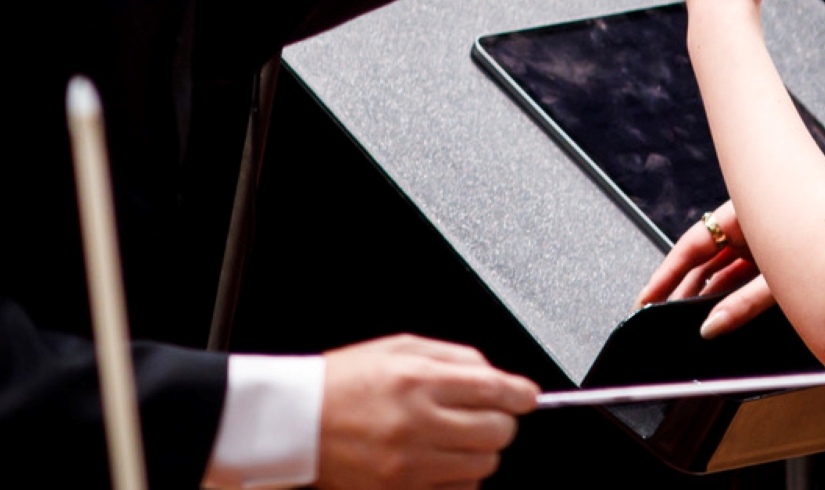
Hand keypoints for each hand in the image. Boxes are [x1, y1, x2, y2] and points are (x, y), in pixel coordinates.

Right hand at [318, 335, 538, 488]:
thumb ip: (455, 357)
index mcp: (418, 380)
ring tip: (457, 436)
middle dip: (501, 421)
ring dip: (481, 450)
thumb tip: (496, 375)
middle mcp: (417, 423)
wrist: (297, 421)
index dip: (521, 393)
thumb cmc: (345, 381)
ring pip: (484, 465)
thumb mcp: (400, 347)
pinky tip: (442, 458)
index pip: (494, 390)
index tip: (527, 396)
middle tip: (486, 413)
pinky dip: (461, 476)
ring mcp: (410, 464)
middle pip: (497, 432)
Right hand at [634, 201, 777, 339]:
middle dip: (682, 289)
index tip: (645, 298)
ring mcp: (762, 240)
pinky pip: (743, 274)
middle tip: (662, 317)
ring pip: (723, 269)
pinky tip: (718, 314)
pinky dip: (730, 293)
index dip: (665, 275)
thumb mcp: (779, 281)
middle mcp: (749, 225)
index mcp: (744, 214)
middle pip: (703, 259)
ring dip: (706, 295)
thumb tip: (710, 326)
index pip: (690, 246)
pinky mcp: (775, 257)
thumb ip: (743, 304)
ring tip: (687, 322)